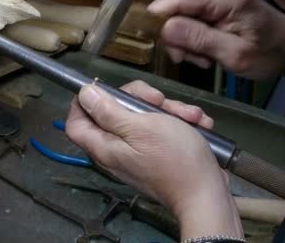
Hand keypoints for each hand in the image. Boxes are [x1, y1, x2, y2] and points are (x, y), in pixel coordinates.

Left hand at [65, 80, 242, 238]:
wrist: (208, 194)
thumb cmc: (173, 158)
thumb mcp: (140, 127)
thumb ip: (108, 111)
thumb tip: (84, 95)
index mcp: (104, 146)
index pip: (77, 123)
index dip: (84, 104)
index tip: (105, 90)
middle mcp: (116, 150)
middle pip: (114, 113)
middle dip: (140, 100)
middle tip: (159, 99)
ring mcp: (138, 153)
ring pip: (144, 118)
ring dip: (168, 110)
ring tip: (189, 116)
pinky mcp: (159, 154)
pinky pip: (162, 130)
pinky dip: (179, 123)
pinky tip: (198, 124)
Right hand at [148, 0, 284, 78]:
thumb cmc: (269, 54)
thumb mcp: (234, 54)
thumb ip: (199, 39)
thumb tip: (164, 28)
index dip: (158, 18)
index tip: (156, 43)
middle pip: (174, 6)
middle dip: (173, 35)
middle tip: (185, 60)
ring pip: (179, 15)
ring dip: (183, 40)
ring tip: (201, 60)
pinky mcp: (214, 7)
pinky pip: (190, 20)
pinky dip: (191, 39)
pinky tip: (204, 54)